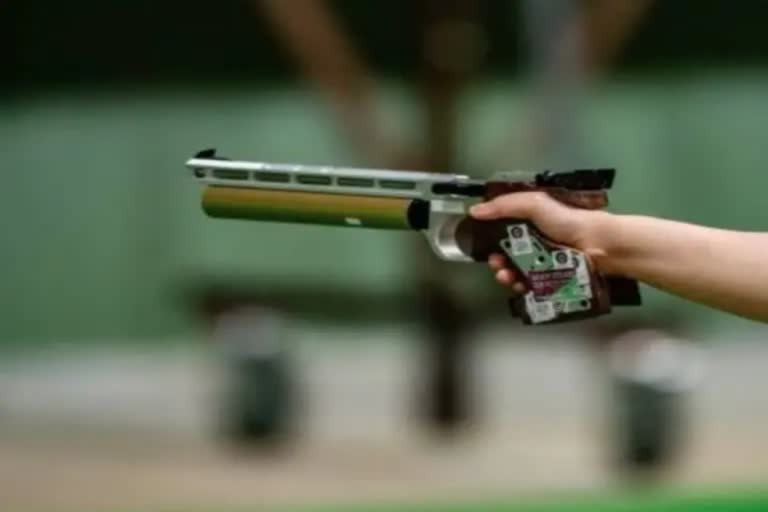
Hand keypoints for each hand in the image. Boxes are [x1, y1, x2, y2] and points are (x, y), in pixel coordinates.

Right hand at [469, 191, 609, 291]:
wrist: (598, 246)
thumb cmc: (567, 222)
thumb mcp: (535, 204)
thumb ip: (504, 205)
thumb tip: (473, 211)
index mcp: (531, 222)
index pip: (503, 230)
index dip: (491, 238)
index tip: (482, 244)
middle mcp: (535, 243)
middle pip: (507, 254)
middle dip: (496, 260)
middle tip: (495, 264)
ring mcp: (542, 263)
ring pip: (515, 271)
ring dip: (505, 275)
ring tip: (505, 277)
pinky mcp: (549, 281)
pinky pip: (529, 286)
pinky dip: (520, 287)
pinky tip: (518, 286)